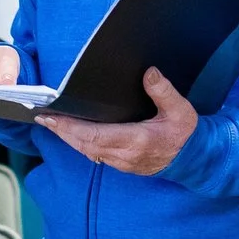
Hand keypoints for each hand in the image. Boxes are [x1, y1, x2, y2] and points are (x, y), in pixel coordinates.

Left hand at [42, 69, 198, 176]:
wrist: (195, 159)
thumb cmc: (186, 134)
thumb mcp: (181, 109)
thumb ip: (163, 91)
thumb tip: (149, 73)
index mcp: (136, 140)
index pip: (95, 135)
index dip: (70, 127)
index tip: (53, 117)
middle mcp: (125, 154)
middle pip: (84, 144)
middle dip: (61, 131)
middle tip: (43, 117)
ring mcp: (122, 162)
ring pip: (87, 151)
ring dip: (68, 138)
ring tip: (52, 124)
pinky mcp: (123, 165)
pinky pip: (95, 155)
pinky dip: (80, 144)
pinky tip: (72, 135)